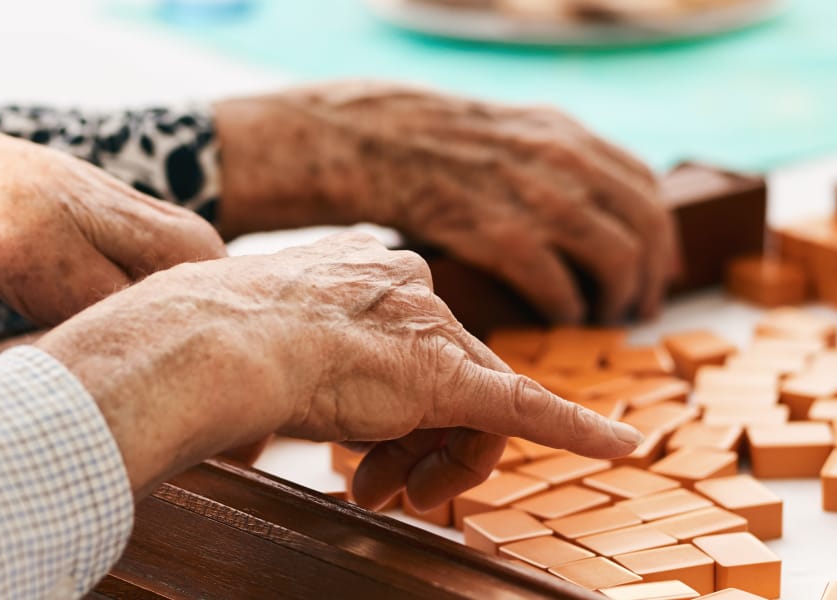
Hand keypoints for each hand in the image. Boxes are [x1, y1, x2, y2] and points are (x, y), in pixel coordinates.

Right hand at [33, 233, 641, 497]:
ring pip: (471, 414)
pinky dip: (579, 429)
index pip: (411, 350)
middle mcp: (412, 291)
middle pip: (449, 384)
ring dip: (435, 467)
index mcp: (368, 274)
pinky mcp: (457, 380)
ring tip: (383, 492)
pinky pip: (531, 410)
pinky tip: (624, 446)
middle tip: (380, 492)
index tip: (362, 447)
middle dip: (416, 449)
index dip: (390, 411)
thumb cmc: (212, 344)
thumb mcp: (259, 339)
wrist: (215, 343)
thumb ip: (292, 355)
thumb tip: (252, 393)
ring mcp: (435, 334)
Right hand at [214, 81, 676, 323]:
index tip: (659, 267)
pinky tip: (558, 318)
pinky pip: (559, 284)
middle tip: (642, 308)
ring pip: (614, 258)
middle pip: (644, 225)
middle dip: (650, 274)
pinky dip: (567, 307)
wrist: (374, 142)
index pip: (645, 188)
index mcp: (568, 133)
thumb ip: (558, 160)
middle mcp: (563, 160)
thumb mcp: (513, 132)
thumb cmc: (437, 148)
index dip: (662, 235)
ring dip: (616, 297)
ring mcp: (535, 197)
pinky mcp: (500, 236)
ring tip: (603, 319)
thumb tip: (595, 199)